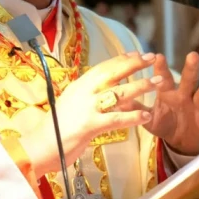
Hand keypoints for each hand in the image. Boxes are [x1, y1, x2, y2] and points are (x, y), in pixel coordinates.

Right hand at [21, 52, 161, 177]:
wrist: (40, 145)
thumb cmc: (56, 127)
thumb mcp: (71, 104)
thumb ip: (86, 95)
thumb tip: (104, 88)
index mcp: (79, 86)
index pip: (103, 67)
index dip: (121, 59)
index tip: (136, 53)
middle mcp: (83, 92)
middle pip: (112, 73)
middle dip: (133, 64)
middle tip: (151, 57)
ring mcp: (87, 107)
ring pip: (119, 93)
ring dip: (140, 86)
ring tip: (158, 83)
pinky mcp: (90, 125)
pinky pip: (117, 119)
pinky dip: (133, 117)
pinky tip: (147, 115)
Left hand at [142, 52, 198, 155]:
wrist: (181, 141)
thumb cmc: (164, 123)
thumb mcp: (149, 117)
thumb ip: (135, 109)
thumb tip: (115, 100)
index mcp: (168, 93)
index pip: (164, 77)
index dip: (161, 67)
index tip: (157, 56)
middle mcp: (184, 96)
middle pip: (188, 80)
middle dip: (190, 68)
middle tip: (192, 54)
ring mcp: (197, 108)